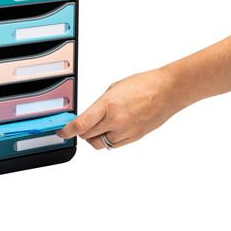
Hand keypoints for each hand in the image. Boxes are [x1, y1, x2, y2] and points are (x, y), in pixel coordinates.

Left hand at [57, 68, 181, 148]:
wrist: (167, 90)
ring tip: (96, 128)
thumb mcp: (113, 89)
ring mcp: (126, 132)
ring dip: (94, 138)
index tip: (62, 132)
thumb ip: (99, 105)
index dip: (67, 131)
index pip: (80, 125)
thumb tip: (88, 116)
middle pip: (87, 136)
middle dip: (80, 132)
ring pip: (100, 144)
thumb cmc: (143, 85)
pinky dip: (108, 140)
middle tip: (79, 126)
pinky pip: (114, 145)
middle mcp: (116, 121)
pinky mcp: (135, 138)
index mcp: (108, 105)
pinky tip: (110, 130)